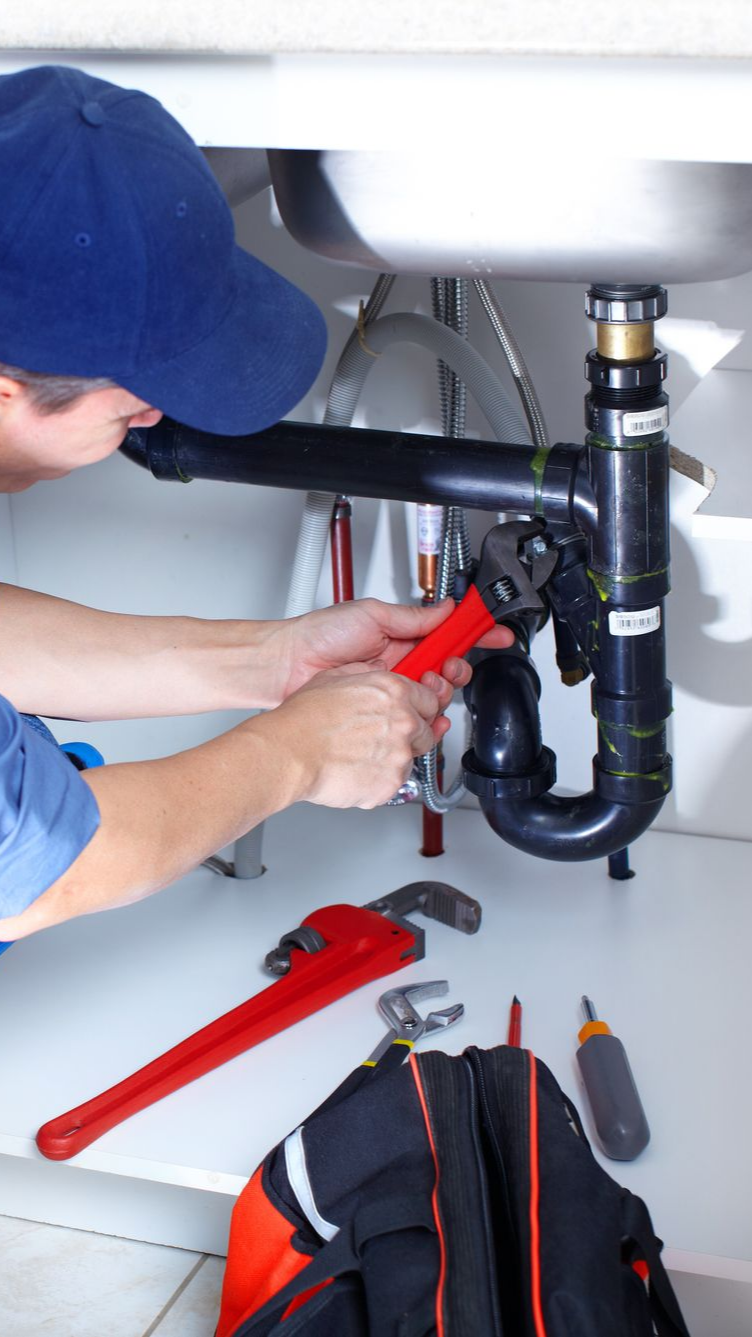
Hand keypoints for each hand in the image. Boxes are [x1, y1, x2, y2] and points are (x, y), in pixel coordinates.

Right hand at [256, 663, 449, 808]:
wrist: (289, 753)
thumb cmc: (304, 719)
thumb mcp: (335, 677)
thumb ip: (366, 673)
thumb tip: (375, 672)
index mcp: (394, 691)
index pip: (431, 700)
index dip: (420, 708)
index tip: (412, 714)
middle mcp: (404, 721)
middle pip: (427, 731)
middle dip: (409, 735)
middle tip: (380, 738)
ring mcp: (399, 755)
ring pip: (411, 759)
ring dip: (392, 759)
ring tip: (360, 755)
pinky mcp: (391, 784)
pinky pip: (393, 783)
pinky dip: (378, 780)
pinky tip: (356, 770)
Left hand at [278, 598, 514, 700]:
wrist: (288, 667)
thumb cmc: (319, 636)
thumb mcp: (372, 614)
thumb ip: (414, 617)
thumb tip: (446, 608)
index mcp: (402, 635)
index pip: (448, 633)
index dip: (475, 633)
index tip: (495, 632)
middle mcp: (402, 662)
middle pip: (449, 667)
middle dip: (457, 668)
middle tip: (446, 668)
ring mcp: (393, 687)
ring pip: (436, 695)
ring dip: (439, 691)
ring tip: (422, 685)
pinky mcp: (384, 710)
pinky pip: (416, 717)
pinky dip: (428, 718)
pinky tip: (425, 714)